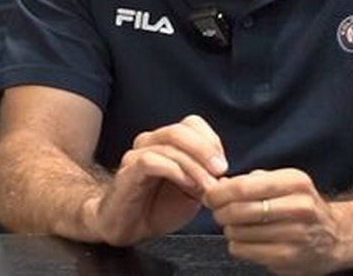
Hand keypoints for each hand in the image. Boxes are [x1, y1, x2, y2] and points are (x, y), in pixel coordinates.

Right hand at [86, 114, 227, 245]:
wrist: (127, 227)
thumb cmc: (157, 207)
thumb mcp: (190, 193)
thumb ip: (205, 179)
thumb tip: (225, 177)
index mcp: (166, 142)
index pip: (191, 124)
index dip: (211, 142)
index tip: (223, 167)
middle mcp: (150, 142)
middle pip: (180, 130)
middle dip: (205, 149)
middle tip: (220, 171)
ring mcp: (137, 154)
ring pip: (169, 144)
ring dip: (194, 166)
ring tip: (207, 187)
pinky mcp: (128, 171)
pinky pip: (152, 160)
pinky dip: (174, 171)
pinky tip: (186, 186)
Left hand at [204, 168, 346, 273]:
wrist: (337, 237)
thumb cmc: (301, 206)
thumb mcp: (284, 183)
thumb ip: (252, 181)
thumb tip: (217, 185)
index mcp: (295, 182)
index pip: (243, 186)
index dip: (219, 192)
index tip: (210, 196)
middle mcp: (299, 207)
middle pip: (239, 210)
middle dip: (220, 212)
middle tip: (219, 213)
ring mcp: (295, 235)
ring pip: (238, 231)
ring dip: (229, 229)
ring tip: (236, 227)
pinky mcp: (288, 258)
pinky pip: (244, 250)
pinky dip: (236, 245)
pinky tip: (246, 241)